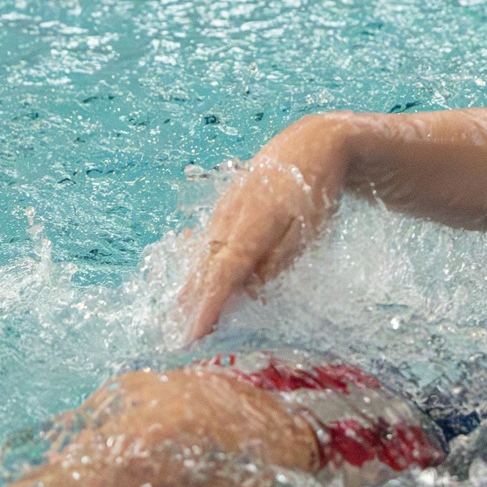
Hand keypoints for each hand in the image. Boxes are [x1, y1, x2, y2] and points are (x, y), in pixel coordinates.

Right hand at [176, 146, 335, 343]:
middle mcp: (227, 221)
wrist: (310, 144)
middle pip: (204, 272)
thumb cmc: (314, 190)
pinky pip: (206, 248)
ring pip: (201, 260)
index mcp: (249, 227)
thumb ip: (277, 261)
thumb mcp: (307, 229)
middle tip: (174, 342)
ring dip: (187, 292)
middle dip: (188, 308)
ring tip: (172, 323)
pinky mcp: (224, 212)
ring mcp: (222, 214)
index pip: (222, 277)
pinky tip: (187, 288)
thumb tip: (249, 290)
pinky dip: (198, 272)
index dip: (207, 308)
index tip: (193, 335)